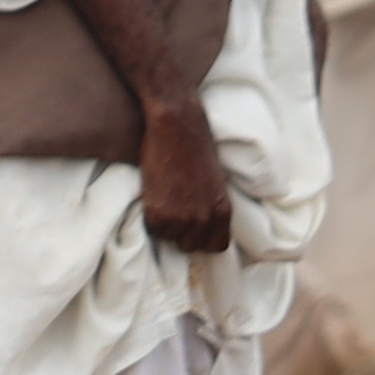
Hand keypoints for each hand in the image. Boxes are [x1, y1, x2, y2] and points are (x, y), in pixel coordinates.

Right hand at [133, 92, 231, 259]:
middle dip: (181, 231)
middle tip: (174, 208)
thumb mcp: (215, 182)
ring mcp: (182, 218)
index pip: (218, 246)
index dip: (203, 238)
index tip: (194, 227)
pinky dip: (150, 216)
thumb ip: (211, 206)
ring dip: (165, 223)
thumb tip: (202, 224)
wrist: (177, 128)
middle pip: (191, 245)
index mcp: (224, 211)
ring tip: (164, 198)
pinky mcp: (159, 213)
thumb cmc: (196, 147)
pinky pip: (153, 229)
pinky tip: (155, 196)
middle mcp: (205, 219)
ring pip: (170, 238)